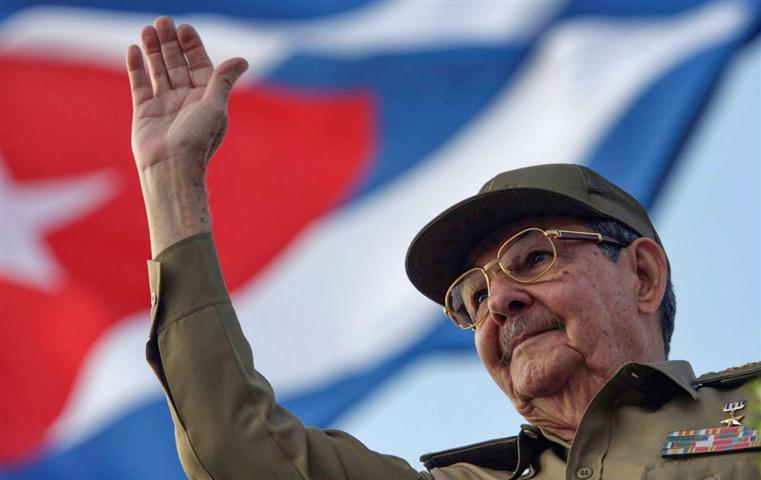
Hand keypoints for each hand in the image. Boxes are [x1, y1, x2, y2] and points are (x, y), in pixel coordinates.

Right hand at [126, 16, 247, 172]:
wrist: (171, 167)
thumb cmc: (197, 140)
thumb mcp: (214, 107)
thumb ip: (222, 81)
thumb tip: (242, 60)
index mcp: (206, 99)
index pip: (199, 66)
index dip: (192, 47)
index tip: (184, 28)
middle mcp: (186, 101)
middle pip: (178, 65)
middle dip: (170, 44)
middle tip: (163, 21)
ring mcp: (165, 105)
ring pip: (159, 71)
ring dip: (153, 50)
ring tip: (147, 29)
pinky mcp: (145, 112)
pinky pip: (140, 85)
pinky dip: (137, 67)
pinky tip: (134, 49)